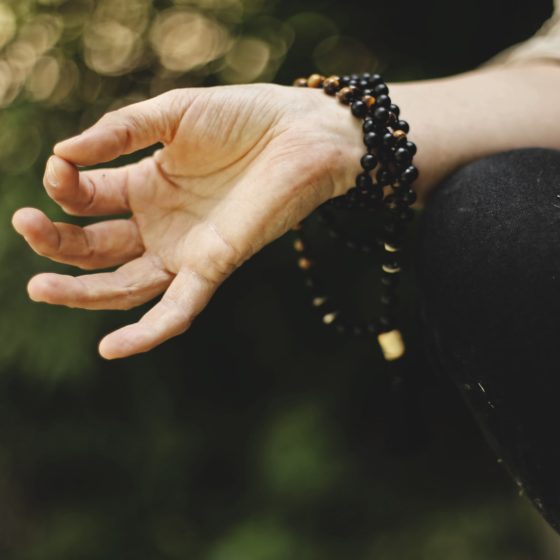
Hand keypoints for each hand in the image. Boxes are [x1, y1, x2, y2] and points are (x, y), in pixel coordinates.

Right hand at [12, 84, 363, 358]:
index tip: (59, 169)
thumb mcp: (172, 115)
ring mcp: (185, 250)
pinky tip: (110, 349)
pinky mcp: (214, 266)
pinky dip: (148, 332)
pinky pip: (178, 308)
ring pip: (125, 285)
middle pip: (97, 248)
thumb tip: (63, 154)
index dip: (65, 188)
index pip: (88, 199)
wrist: (301, 133)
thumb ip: (120, 132)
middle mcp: (160, 224)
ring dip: (82, 292)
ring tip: (39, 288)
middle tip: (25, 226)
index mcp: (145, 186)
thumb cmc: (243, 117)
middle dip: (58, 243)